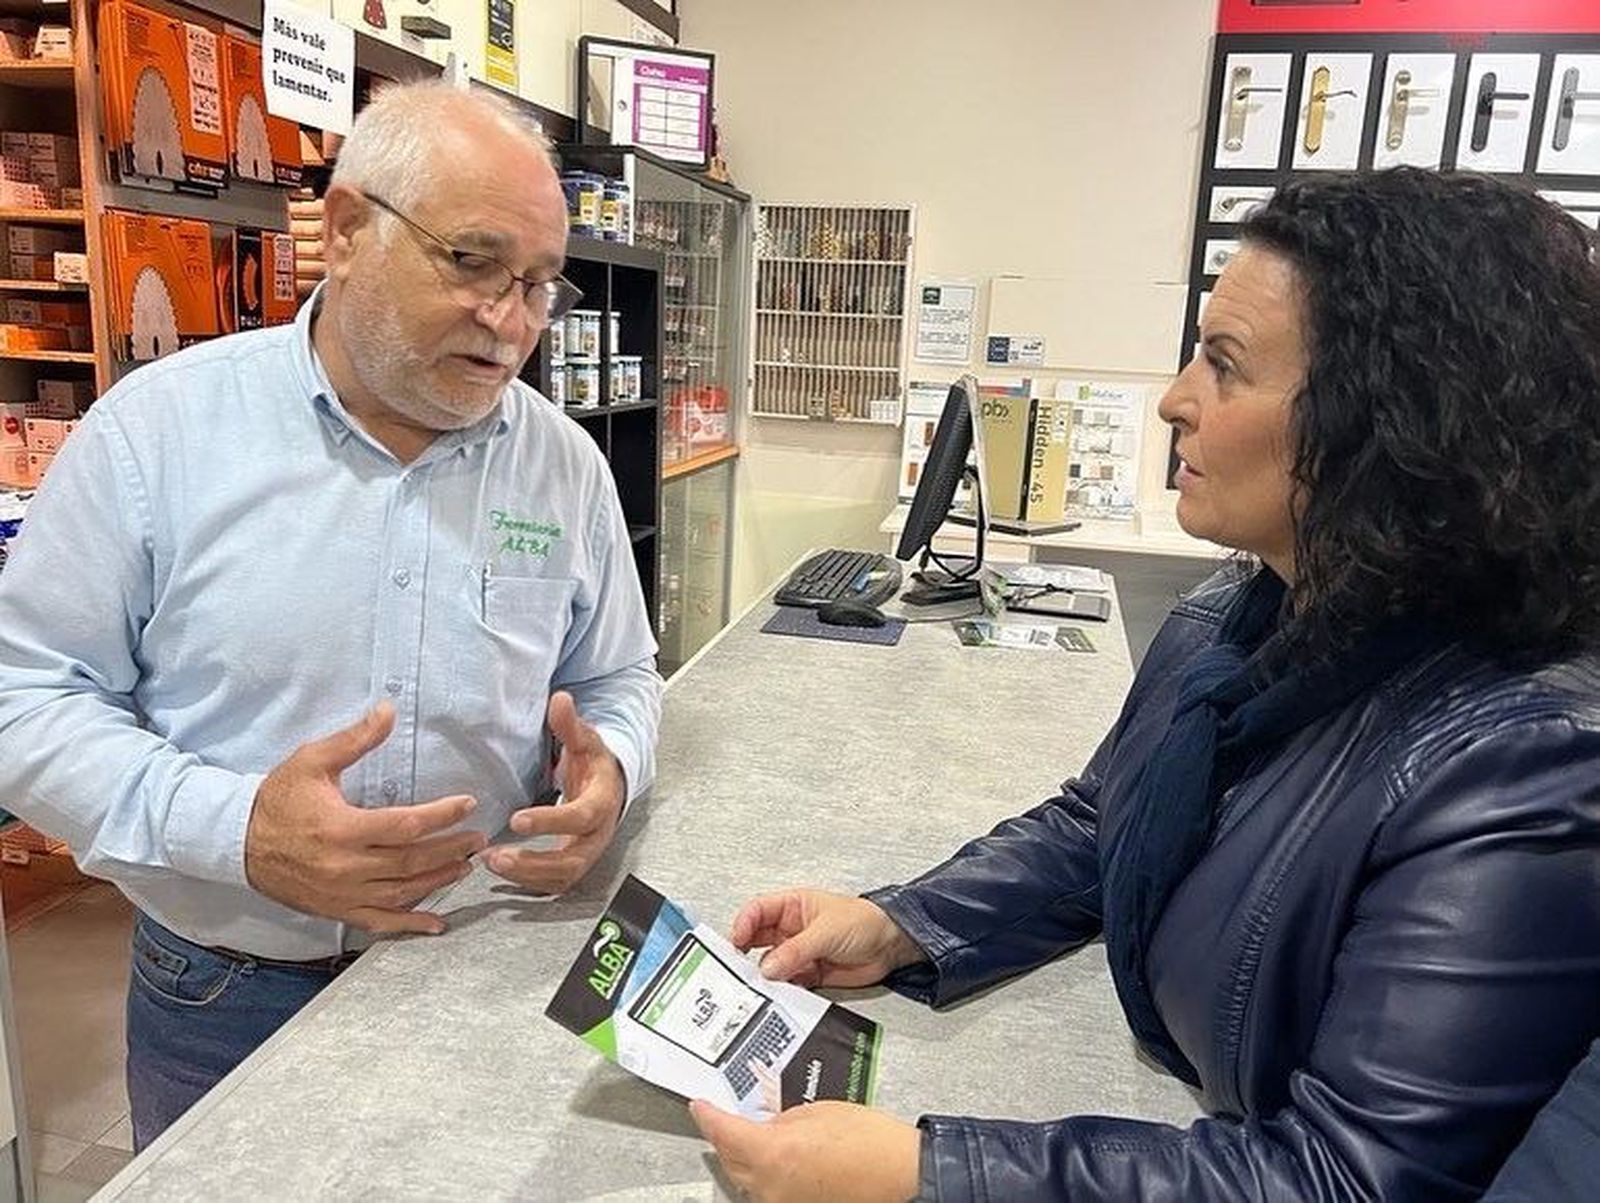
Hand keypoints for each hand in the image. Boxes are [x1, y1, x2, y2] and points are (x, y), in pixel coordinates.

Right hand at [245, 702, 487, 933]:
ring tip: (465, 866)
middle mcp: (345, 866)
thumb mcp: (312, 760)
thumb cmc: (278, 798)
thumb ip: (355, 739)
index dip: (442, 816)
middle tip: (479, 840)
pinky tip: (435, 923)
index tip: (468, 804)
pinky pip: (379, 922)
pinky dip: (409, 925)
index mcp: (342, 828)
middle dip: (451, 849)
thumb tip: (389, 710)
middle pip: (412, 861)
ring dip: (439, 881)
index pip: (406, 825)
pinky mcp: (336, 910)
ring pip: (402, 893)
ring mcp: (342, 893)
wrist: (237, 841)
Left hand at [484, 691, 625, 893]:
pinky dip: (526, 882)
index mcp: (602, 804)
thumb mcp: (587, 741)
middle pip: (571, 861)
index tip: (517, 820)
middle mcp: (597, 835)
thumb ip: (571, 725)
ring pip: (561, 877)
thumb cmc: (595, 765)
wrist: (613, 788)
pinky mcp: (573, 866)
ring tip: (490, 863)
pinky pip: (553, 883)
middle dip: (534, 863)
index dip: (550, 822)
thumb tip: (560, 699)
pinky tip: (499, 870)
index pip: (580, 818)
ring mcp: (586, 854)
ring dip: (525, 876)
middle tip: (497, 857)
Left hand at [690, 1099, 920, 1202]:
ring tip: (755, 1139)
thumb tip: (766, 1126)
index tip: (699, 1106)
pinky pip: (769, 1194)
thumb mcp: (819, 1113)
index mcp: (774, 1152)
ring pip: (747, 1181)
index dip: (707, 1116)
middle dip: (725, 1138)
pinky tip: (781, 1162)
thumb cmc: (872, 1142)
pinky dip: (767, 1177)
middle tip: (724, 1118)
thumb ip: (783, 1120)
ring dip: (745, 1160)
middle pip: (730, 1161)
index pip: (724, 1132)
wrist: (903, 1177)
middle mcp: (771, 1186)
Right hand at [731, 890, 924, 988]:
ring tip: (762, 985)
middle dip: (747, 954)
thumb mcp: (827, 931)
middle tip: (739, 969)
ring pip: (771, 965)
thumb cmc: (865, 921)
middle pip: (758, 940)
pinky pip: (788, 983)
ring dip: (767, 976)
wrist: (892, 946)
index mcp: (793, 906)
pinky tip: (781, 994)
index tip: (736, 942)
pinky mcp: (809, 974)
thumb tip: (768, 967)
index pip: (758, 911)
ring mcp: (799, 952)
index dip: (743, 924)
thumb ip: (796, 950)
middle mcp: (792, 929)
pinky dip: (782, 990)